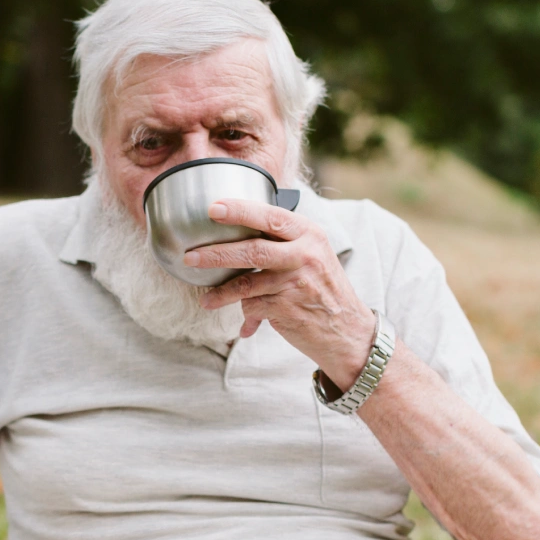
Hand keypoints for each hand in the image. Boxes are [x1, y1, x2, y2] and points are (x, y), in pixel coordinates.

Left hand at [185, 198, 376, 389]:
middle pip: (253, 250)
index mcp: (309, 234)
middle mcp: (305, 255)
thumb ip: (283, 242)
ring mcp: (296, 283)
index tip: (212, 208)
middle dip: (217, 252)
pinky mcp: (287, 308)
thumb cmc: (323, 288)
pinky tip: (244, 325)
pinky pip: (253, 306)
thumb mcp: (312, 255)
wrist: (348, 331)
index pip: (270, 217)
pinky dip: (245, 315)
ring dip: (221, 292)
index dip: (239, 211)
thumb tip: (239, 229)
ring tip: (205, 298)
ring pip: (246, 283)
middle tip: (190, 255)